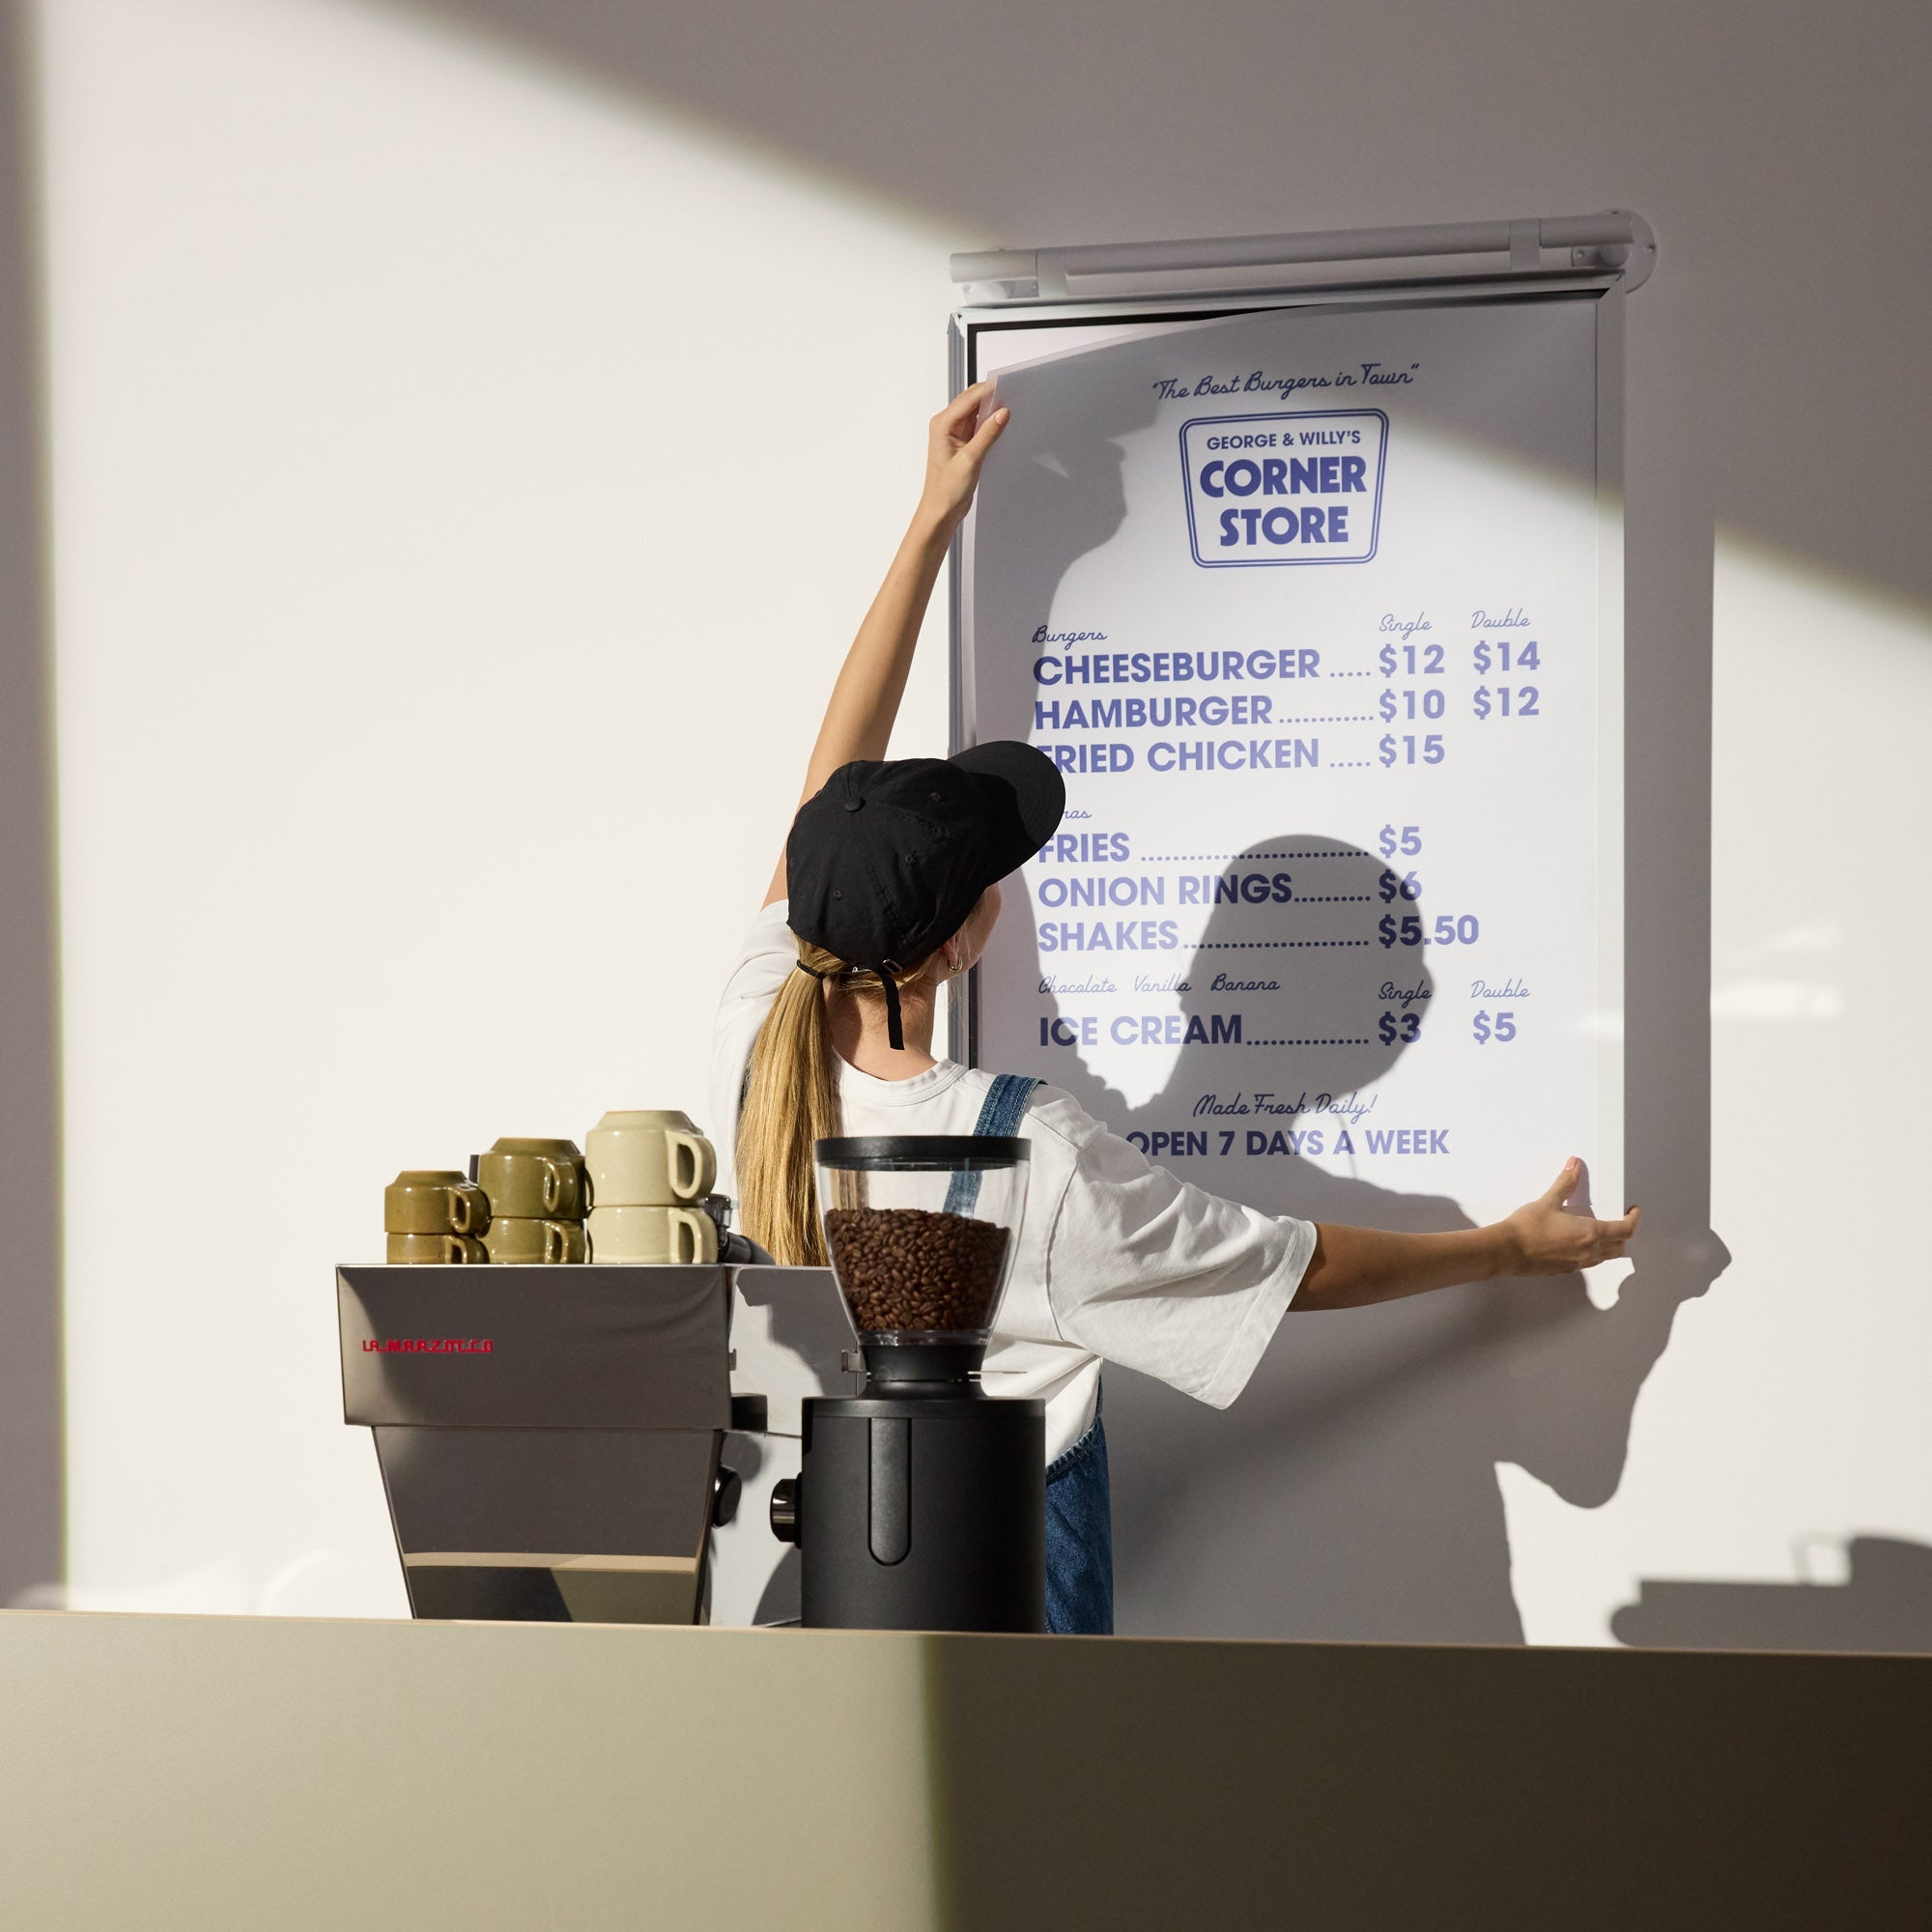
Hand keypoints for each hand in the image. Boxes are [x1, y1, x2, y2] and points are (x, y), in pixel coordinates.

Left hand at [916, 382, 1008, 533]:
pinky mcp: (963, 443)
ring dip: (991, 410)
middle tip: (1012, 396)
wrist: (941, 511)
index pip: (969, 398)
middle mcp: (946, 425)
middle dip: (992, 397)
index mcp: (942, 424)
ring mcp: (955, 433)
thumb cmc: (945, 490)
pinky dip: (989, 423)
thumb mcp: (971, 459)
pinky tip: (1000, 426)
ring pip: (977, 412)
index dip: (988, 390)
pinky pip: (979, 425)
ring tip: (1009, 411)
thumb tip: (1002, 413)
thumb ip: (988, 434)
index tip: (1007, 385)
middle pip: (973, 401)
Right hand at [1499, 1159, 1639, 1274]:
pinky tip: (1577, 1243)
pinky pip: (1588, 1263)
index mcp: (1590, 1233)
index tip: (1632, 1211)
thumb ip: (1565, 1183)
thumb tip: (1574, 1166)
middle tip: (1619, 1222)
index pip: (1624, 1230)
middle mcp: (1588, 1251)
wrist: (1506, 1251)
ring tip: (1600, 1232)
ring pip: (1604, 1257)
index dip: (1633, 1220)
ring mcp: (1577, 1263)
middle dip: (1623, 1235)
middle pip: (1619, 1247)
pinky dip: (1592, 1254)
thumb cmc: (1527, 1228)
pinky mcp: (1564, 1269)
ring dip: (1609, 1246)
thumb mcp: (1548, 1201)